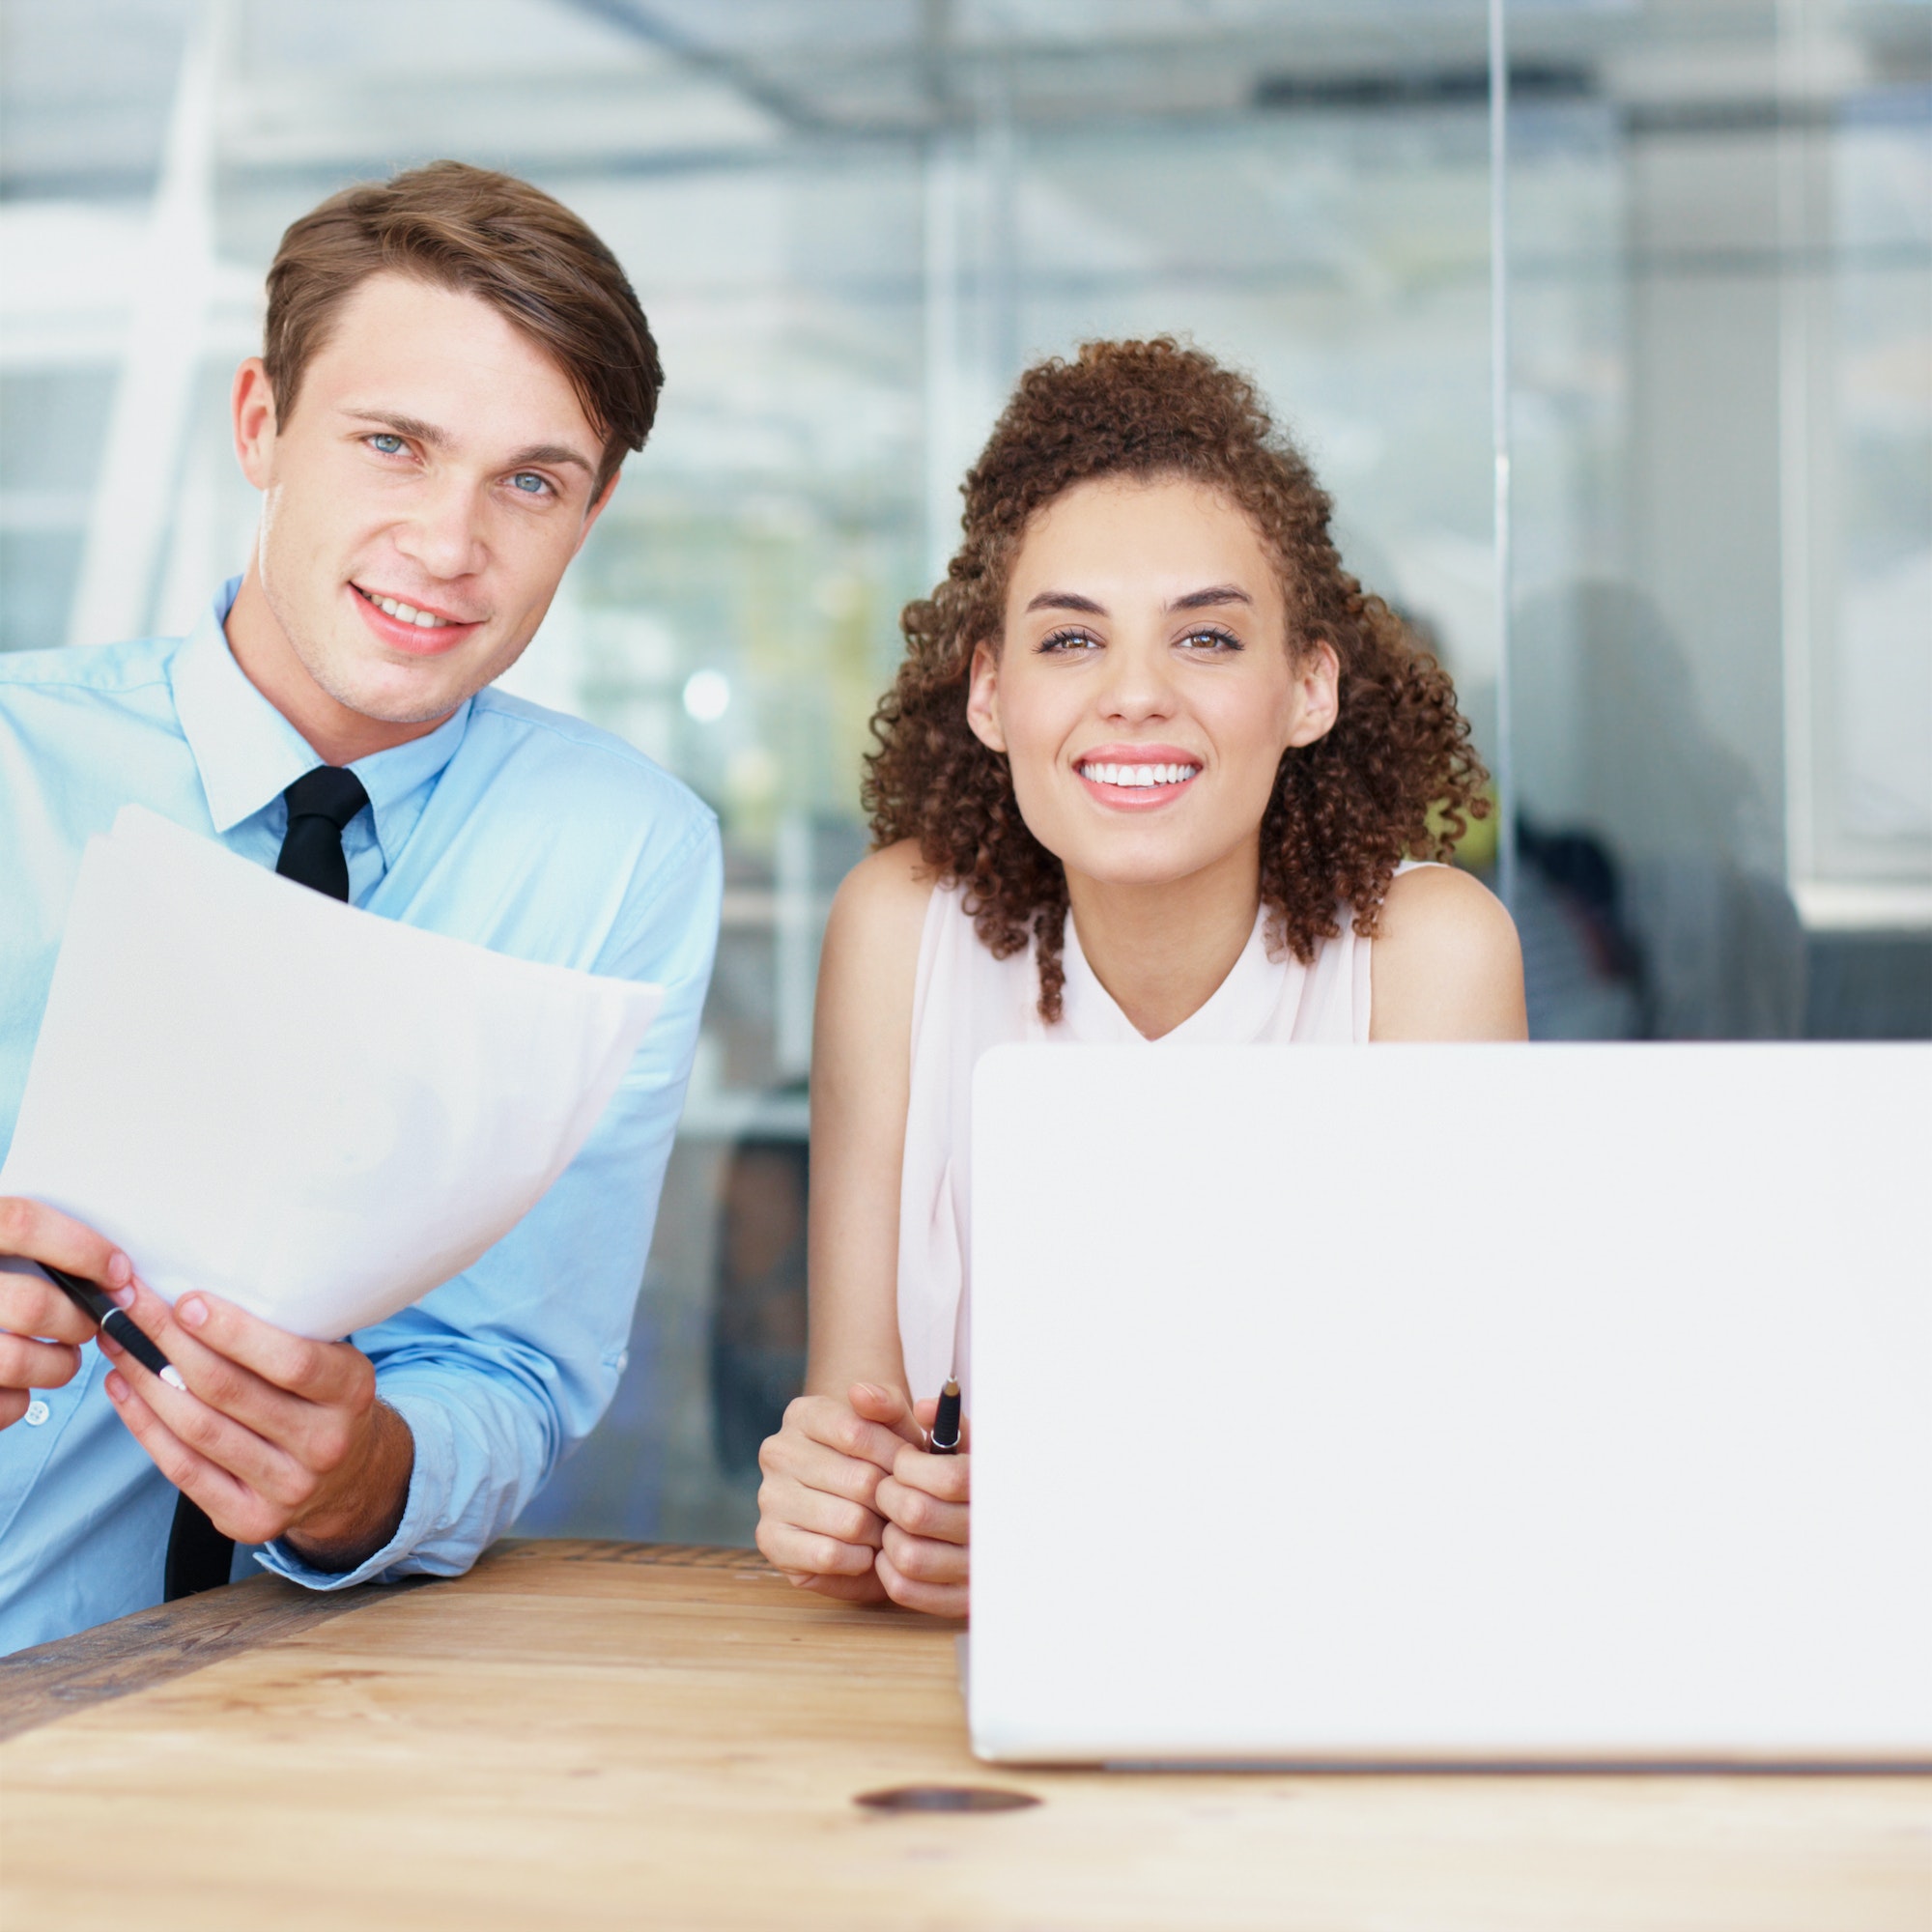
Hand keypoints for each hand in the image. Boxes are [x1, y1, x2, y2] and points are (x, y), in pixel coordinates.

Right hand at [0, 1197, 130, 1429]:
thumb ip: (30, 1244)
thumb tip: (111, 1267)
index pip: (20, 1222)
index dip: (81, 1247)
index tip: (117, 1270)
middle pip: (31, 1305)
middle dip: (78, 1321)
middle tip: (89, 1323)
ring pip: (17, 1361)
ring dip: (58, 1365)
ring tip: (61, 1356)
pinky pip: (1, 1404)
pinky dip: (21, 1400)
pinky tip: (21, 1383)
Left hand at [98, 1275, 413, 1572]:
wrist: (352, 1476)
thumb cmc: (326, 1400)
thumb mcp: (332, 1360)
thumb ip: (285, 1336)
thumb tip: (196, 1295)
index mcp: (352, 1392)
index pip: (292, 1362)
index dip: (234, 1332)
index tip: (187, 1301)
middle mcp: (324, 1443)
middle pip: (230, 1392)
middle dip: (170, 1343)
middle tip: (130, 1307)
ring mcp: (288, 1488)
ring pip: (198, 1430)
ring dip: (146, 1381)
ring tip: (117, 1343)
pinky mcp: (250, 1519)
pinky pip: (184, 1469)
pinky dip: (145, 1426)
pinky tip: (124, 1390)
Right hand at [755, 1382, 923, 1602]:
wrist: (861, 1503)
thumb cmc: (882, 1458)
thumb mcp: (896, 1424)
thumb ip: (887, 1402)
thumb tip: (860, 1393)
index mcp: (804, 1414)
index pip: (858, 1433)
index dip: (897, 1457)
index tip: (916, 1470)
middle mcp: (778, 1451)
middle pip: (860, 1481)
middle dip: (893, 1500)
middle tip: (906, 1507)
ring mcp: (769, 1496)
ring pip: (848, 1522)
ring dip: (880, 1533)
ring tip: (887, 1529)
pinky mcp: (769, 1540)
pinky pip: (828, 1556)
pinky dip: (858, 1559)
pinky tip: (865, 1551)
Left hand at [874, 1394, 969, 1618]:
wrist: (988, 1522)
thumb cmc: (955, 1471)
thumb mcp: (939, 1436)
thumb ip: (898, 1410)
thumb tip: (861, 1394)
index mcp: (992, 1485)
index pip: (948, 1477)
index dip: (910, 1469)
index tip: (901, 1464)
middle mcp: (991, 1530)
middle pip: (919, 1515)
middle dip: (890, 1498)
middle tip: (889, 1491)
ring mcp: (976, 1570)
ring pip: (910, 1556)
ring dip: (888, 1535)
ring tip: (892, 1520)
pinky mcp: (959, 1602)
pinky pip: (907, 1589)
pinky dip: (888, 1568)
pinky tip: (893, 1548)